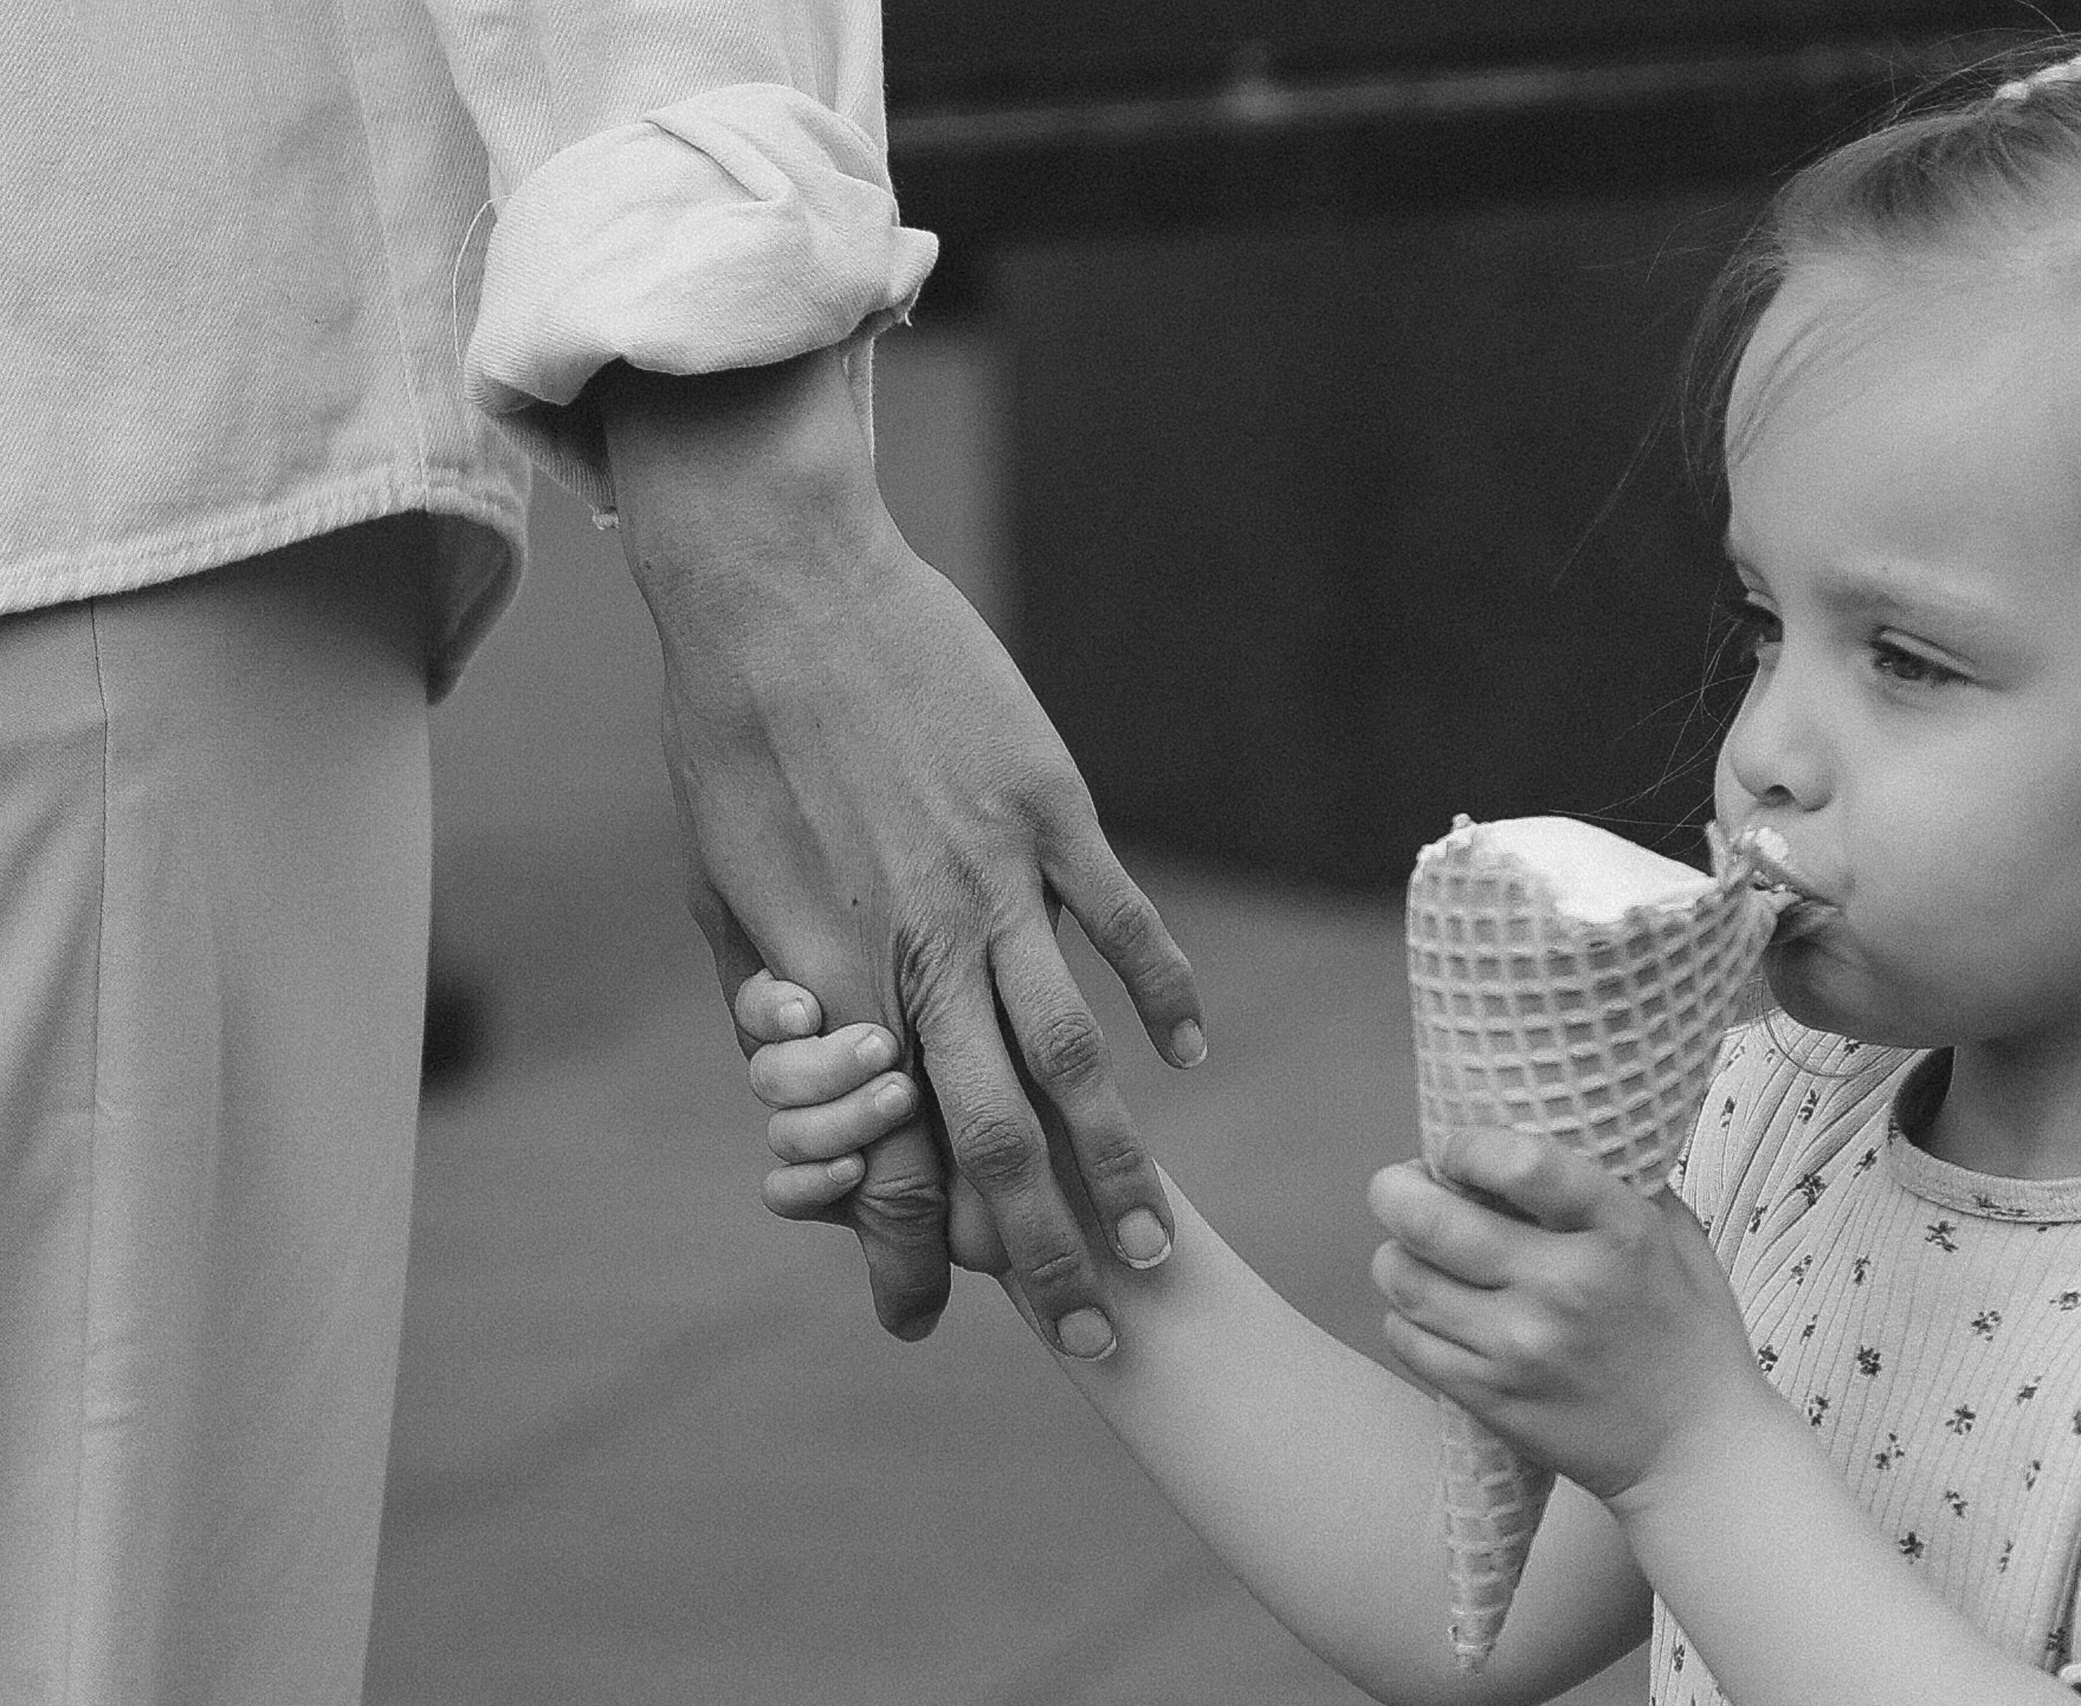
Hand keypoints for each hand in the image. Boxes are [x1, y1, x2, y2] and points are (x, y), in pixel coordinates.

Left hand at [597, 346, 1198, 1355]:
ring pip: (1073, 1055)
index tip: (921, 1317)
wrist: (780, 586)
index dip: (905, 1249)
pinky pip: (1123, 923)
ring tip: (1158, 1240)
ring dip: (1121, 1163)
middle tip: (1087, 1333)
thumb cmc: (728, 737)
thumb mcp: (718, 886)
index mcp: (830, 976)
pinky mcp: (1051, 811)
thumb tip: (805, 1076)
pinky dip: (1164, 995)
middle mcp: (918, 949)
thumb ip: (772, 993)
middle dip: (1042, 1254)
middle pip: (994, 1136)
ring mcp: (996, 880)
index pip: (884, 1150)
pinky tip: (1184, 1055)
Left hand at [1366, 1129, 1761, 1504]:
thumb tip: (1545, 1124)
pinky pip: (1405, 1338)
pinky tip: (1430, 1307)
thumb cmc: (1687, 1332)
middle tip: (1399, 1187)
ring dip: (1396, 1253)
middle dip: (1395, 1190)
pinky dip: (1403, 1314)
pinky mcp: (1490, 1398)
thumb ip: (1616, 1180)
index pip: (1521, 1162)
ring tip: (1413, 1249)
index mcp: (1619, 1232)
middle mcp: (1565, 1287)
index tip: (1457, 1148)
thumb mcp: (1676, 1237)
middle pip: (1431, 1220)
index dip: (1466, 1145)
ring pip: (1403, 1278)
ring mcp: (1520, 1349)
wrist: (1697, 1452)